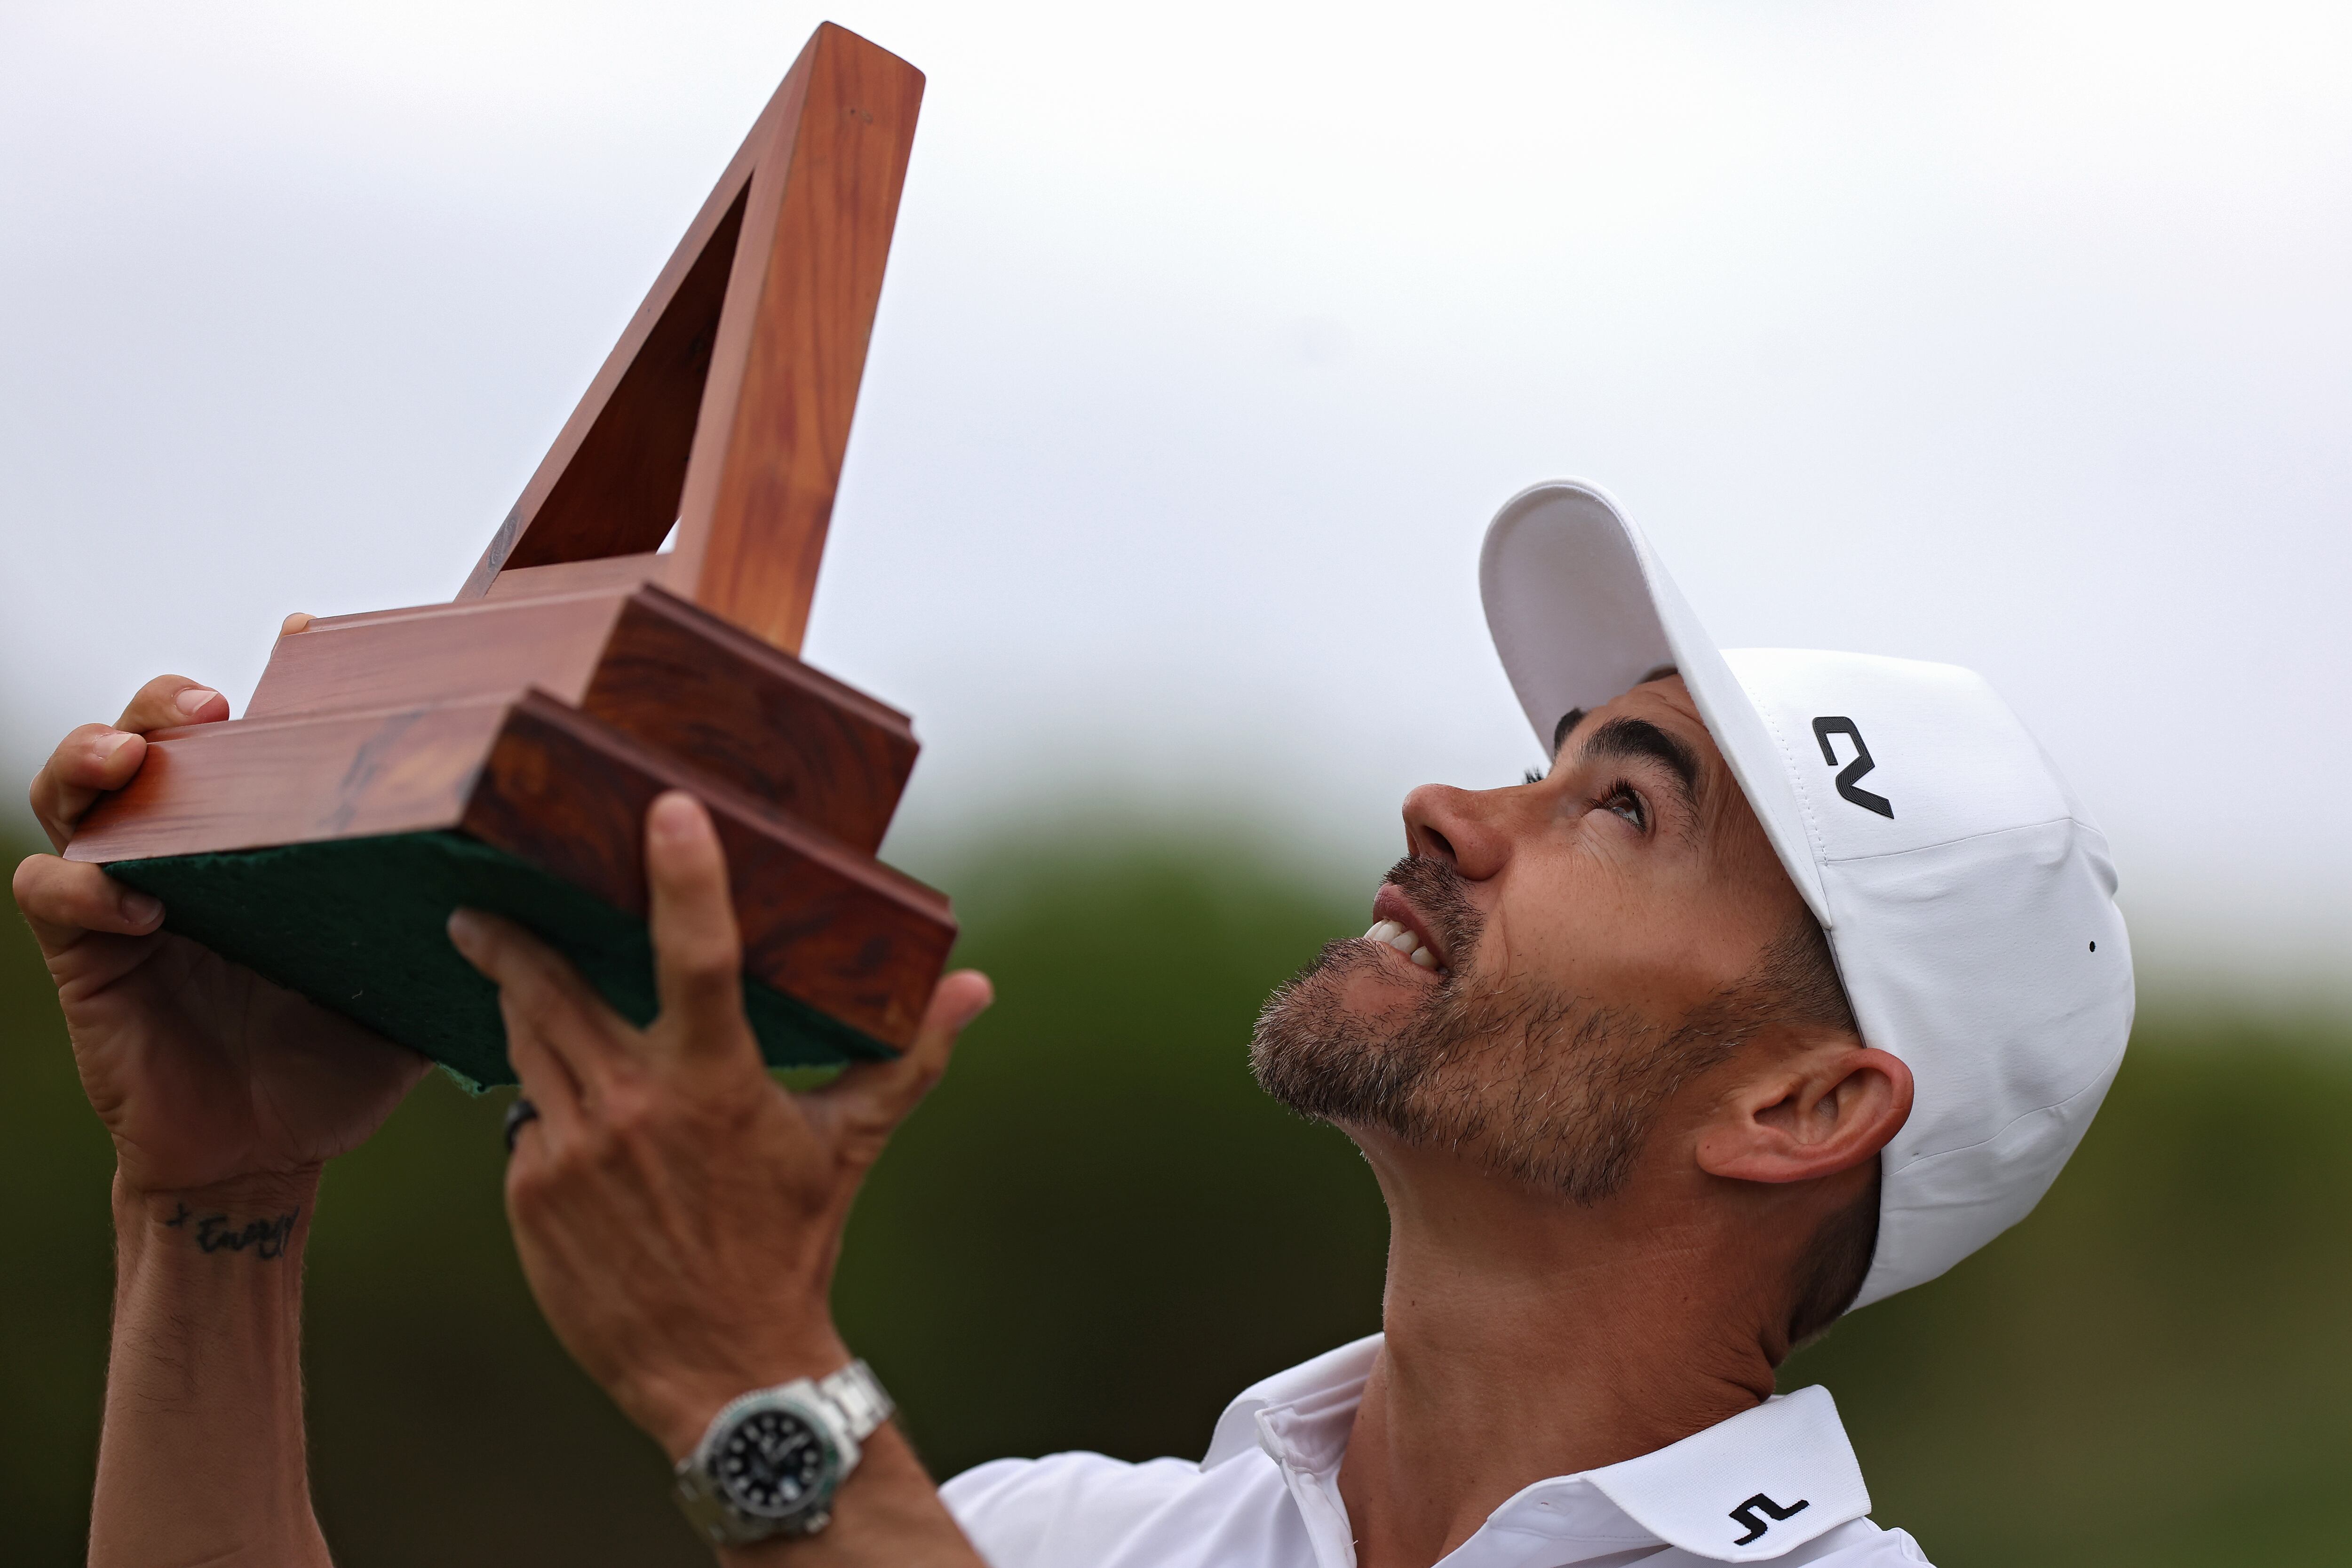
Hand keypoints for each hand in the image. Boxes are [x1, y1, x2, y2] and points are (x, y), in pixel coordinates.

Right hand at [12, 673, 428, 1198]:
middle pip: (151, 738)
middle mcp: (194, 849)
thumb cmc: (344, 1052)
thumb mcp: (416, 973)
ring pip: (78, 794)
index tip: (302, 636)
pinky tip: (135, 899)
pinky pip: (54, 896)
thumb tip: (553, 875)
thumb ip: (464, 921)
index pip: (258, 735)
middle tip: (206, 705)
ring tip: (132, 759)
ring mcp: (132, 895)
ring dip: (93, 759)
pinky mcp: (90, 956)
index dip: (272, 679)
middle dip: (161, 703)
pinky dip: (81, 885)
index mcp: (269, 838)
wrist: (274, 1152)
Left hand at [449, 790, 991, 1459]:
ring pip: (524, 1044)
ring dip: (515, 1004)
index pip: (698, 956)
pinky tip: (560, 1101)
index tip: (666, 811)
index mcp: (717, 1084)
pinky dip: (541, 1099)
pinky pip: (522, 1118)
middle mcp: (634, 1109)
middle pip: (554, 987)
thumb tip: (976, 987)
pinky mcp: (530, 1193)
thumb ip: (909, 1055)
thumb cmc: (794, 1242)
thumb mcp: (851, 1143)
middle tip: (487, 900)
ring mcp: (570, 1152)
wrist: (725, 1368)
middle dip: (515, 937)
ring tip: (503, 970)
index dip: (684, 877)